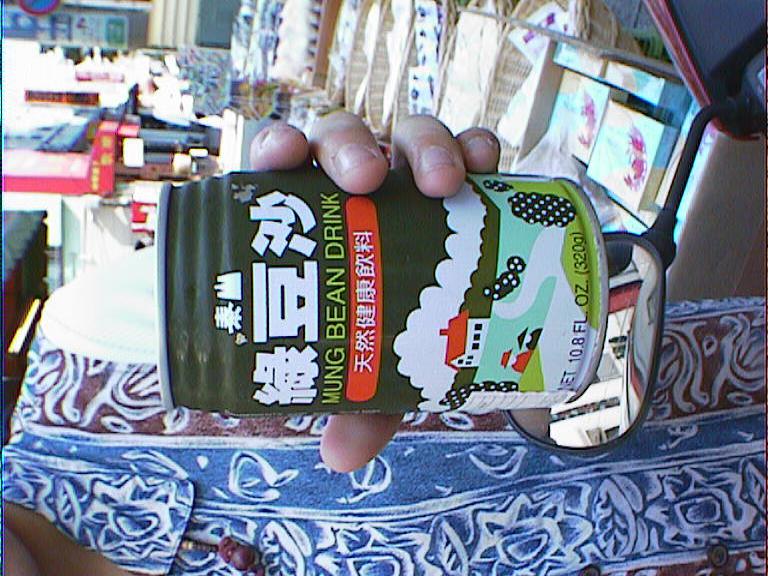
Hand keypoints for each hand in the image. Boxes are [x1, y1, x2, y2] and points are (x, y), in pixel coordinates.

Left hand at [250, 112, 499, 471]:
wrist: (465, 316)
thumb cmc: (401, 330)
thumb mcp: (379, 367)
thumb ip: (361, 402)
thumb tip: (339, 458)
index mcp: (323, 212)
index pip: (290, 161)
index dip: (281, 147)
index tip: (283, 158)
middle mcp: (366, 184)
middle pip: (347, 139)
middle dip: (353, 147)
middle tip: (368, 181)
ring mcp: (420, 173)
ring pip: (411, 133)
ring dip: (424, 145)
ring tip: (443, 182)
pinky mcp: (472, 175)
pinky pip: (474, 146)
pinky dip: (480, 147)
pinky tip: (487, 161)